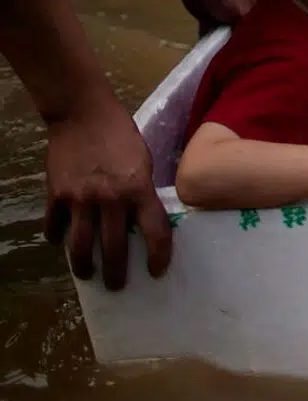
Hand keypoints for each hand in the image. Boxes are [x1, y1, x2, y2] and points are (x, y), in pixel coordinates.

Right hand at [44, 93, 171, 289]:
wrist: (83, 114)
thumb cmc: (121, 136)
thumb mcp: (143, 162)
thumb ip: (143, 192)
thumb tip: (143, 220)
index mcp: (139, 190)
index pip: (155, 232)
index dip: (158, 256)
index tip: (156, 272)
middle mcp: (111, 199)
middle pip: (114, 248)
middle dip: (117, 273)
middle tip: (117, 286)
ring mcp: (80, 198)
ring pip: (81, 245)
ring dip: (84, 266)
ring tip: (88, 275)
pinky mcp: (57, 194)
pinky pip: (55, 225)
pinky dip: (57, 236)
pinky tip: (60, 242)